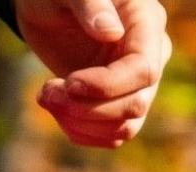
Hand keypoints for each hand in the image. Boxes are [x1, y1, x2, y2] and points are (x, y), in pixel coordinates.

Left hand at [15, 0, 170, 148]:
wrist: (46, 6)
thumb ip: (91, 4)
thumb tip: (112, 32)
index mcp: (146, 23)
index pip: (143, 71)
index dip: (106, 87)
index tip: (69, 82)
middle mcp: (150, 55)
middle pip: (135, 105)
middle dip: (86, 109)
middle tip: (46, 91)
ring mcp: (134, 83)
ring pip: (124, 127)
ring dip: (79, 124)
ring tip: (46, 97)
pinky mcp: (115, 102)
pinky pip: (110, 135)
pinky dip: (79, 132)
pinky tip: (55, 108)